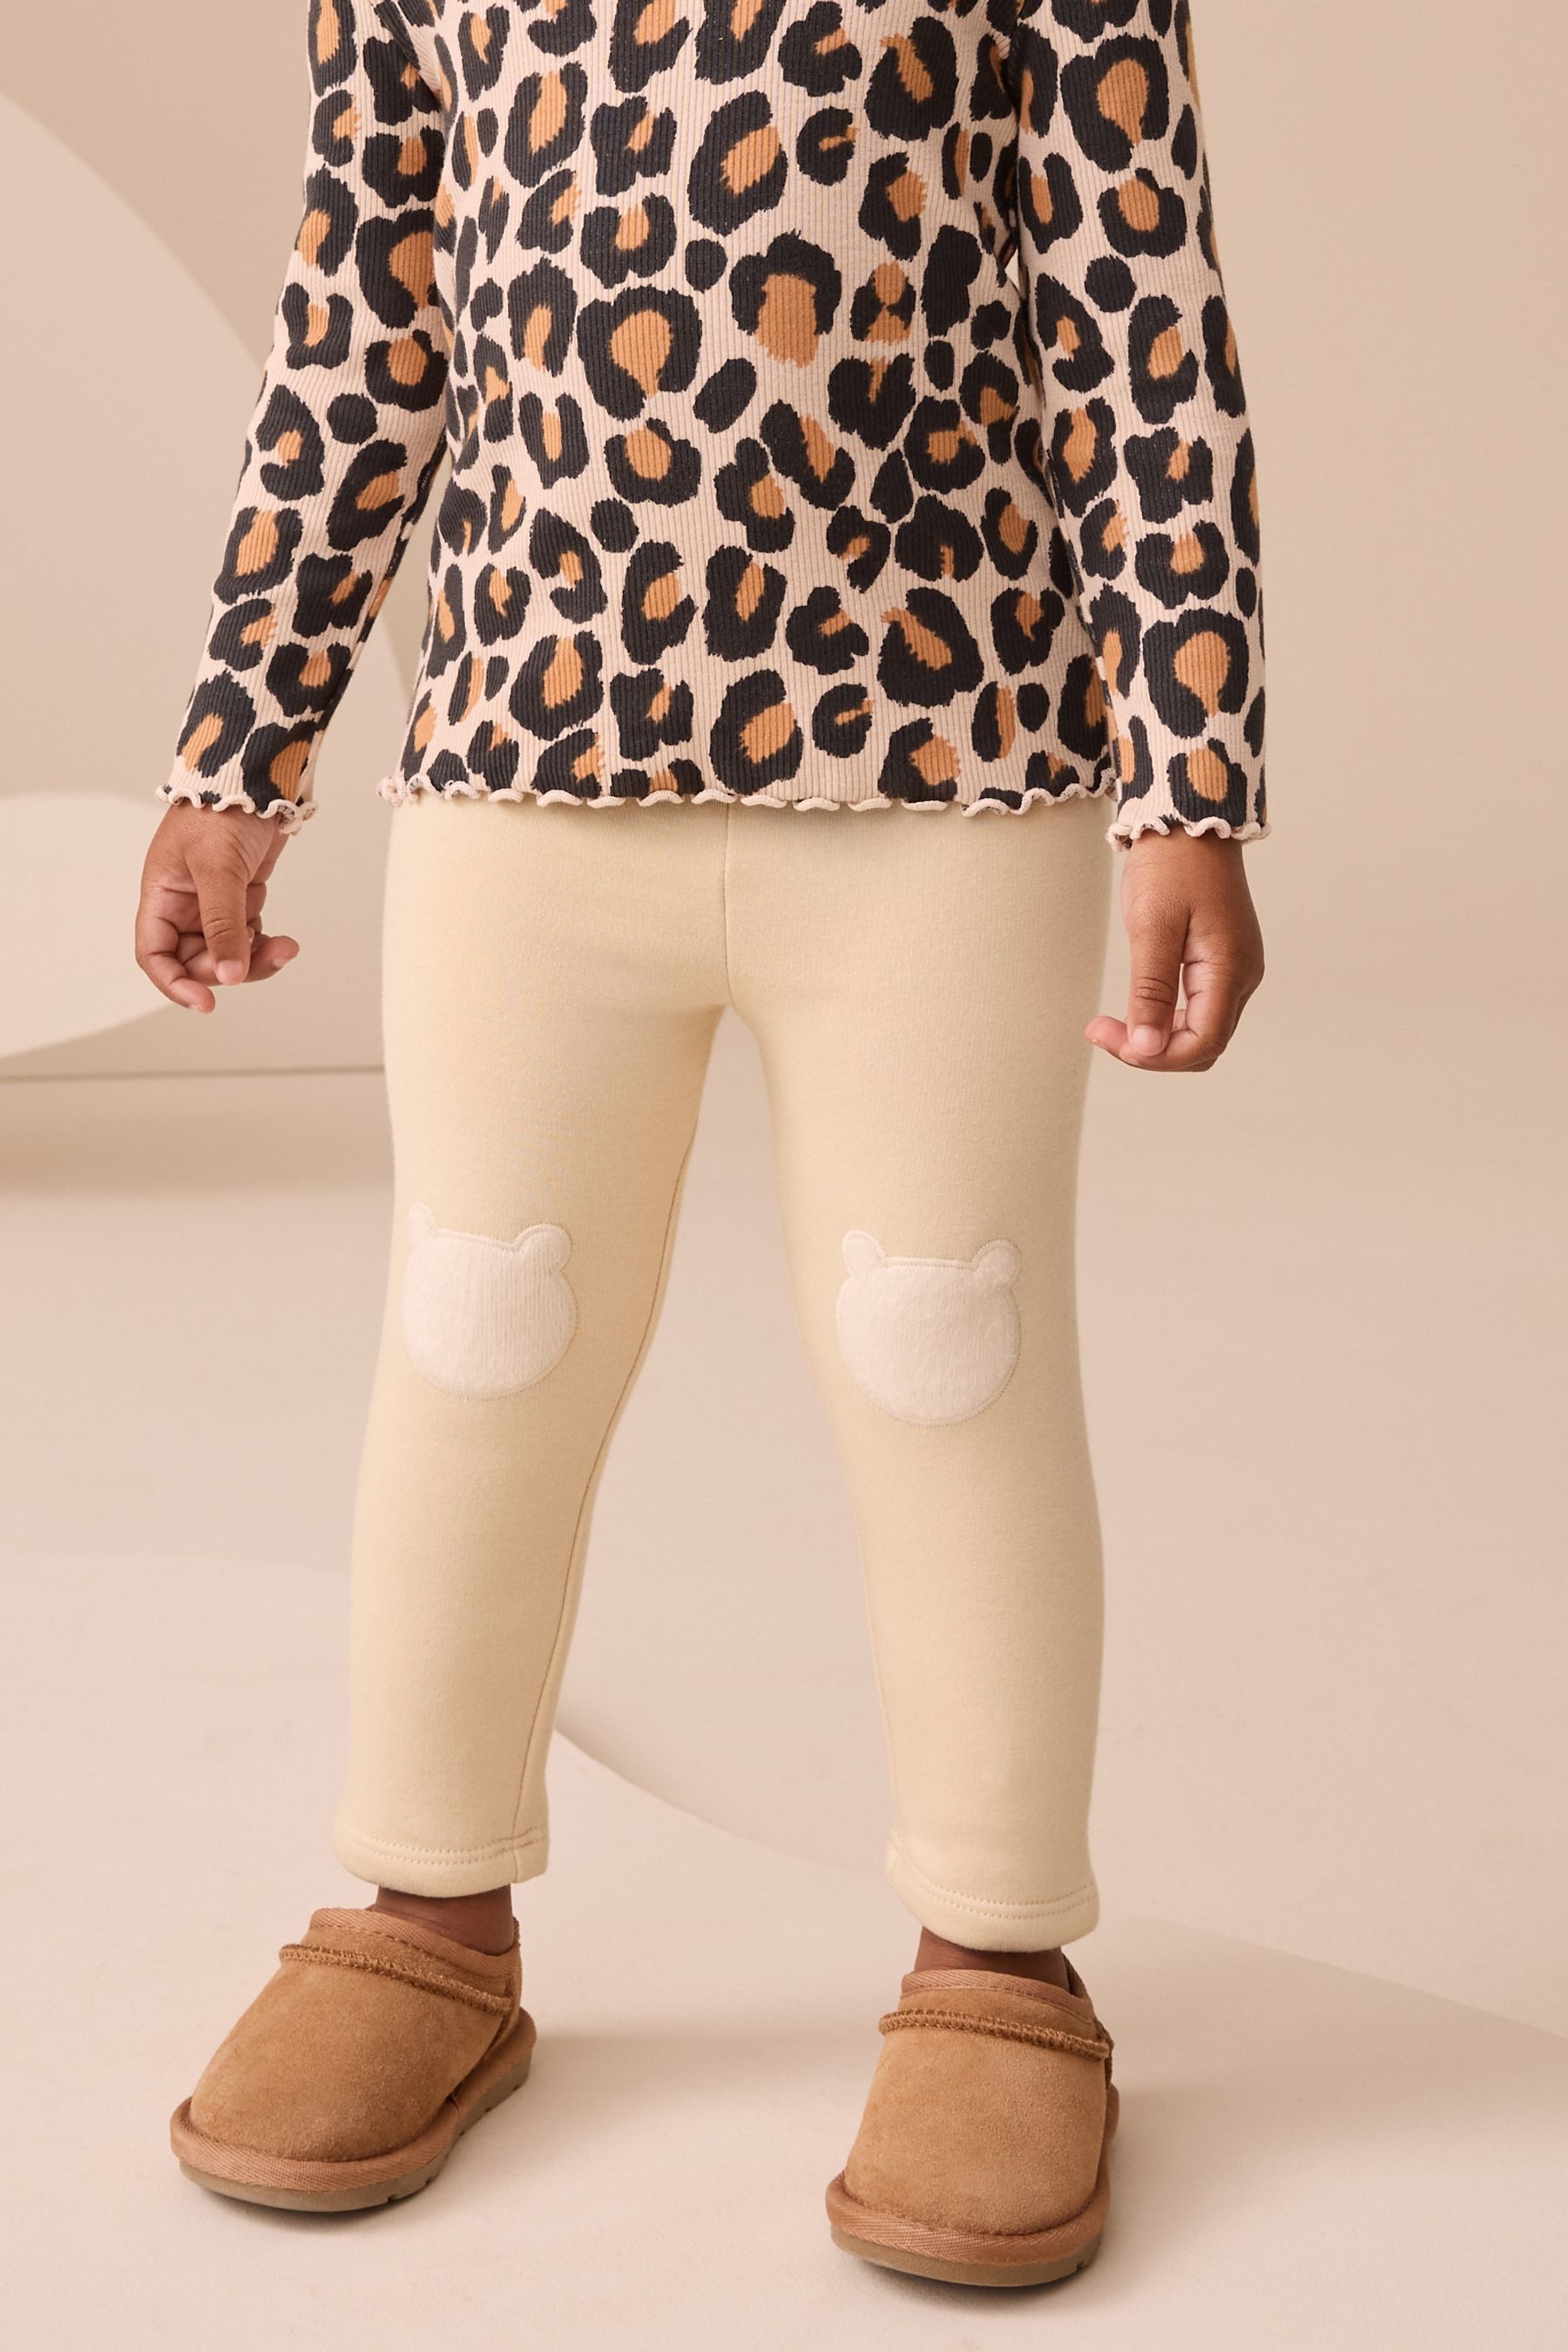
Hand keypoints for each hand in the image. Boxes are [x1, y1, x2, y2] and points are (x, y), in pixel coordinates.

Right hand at [135, 804, 298, 1013]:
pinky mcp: (241, 897)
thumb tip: (229, 974)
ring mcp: (213, 902)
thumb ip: (222, 923)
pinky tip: (285, 941)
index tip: (205, 1002)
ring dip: (254, 959)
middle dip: (227, 967)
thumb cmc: (222, 808)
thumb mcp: (218, 867)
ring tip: (285, 949)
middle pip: (195, 960)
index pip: (155, 954)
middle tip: (259, 958)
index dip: (174, 983)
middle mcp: (183, 903)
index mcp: (161, 894)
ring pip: (227, 952)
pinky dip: (265, 945)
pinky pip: (249, 937)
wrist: (258, 775)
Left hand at [1086, 830, 1263, 1071]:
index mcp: (1229, 970)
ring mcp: (1233, 969)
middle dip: (1152, 1051)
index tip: (1105, 1035)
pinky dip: (1165, 1019)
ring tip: (1111, 1023)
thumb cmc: (1171, 864)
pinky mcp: (1220, 961)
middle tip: (1101, 1031)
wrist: (1187, 819)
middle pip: (1202, 1045)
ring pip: (1200, 1031)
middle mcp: (1241, 976)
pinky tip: (1135, 1008)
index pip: (1200, 1044)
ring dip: (1157, 1038)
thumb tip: (1148, 1048)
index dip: (1153, 1056)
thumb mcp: (1152, 926)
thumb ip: (1152, 991)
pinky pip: (1198, 1009)